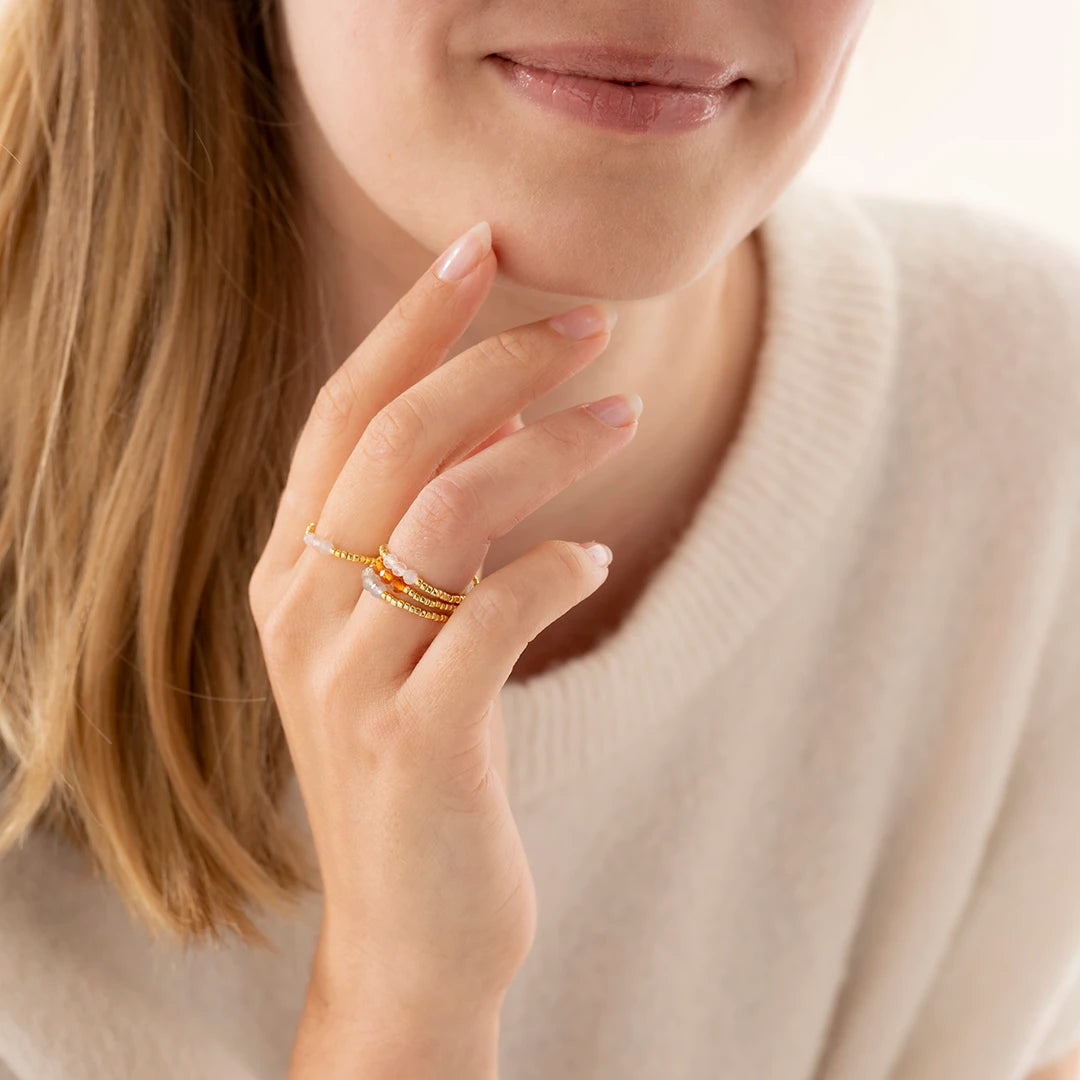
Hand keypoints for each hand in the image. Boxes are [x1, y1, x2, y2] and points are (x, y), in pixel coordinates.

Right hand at [247, 220, 639, 1017]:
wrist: (410, 929)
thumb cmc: (424, 759)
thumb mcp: (411, 629)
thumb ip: (431, 529)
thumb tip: (504, 415)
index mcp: (290, 570)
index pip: (343, 410)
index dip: (413, 322)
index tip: (480, 245)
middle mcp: (300, 609)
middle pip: (396, 437)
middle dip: (498, 359)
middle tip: (592, 323)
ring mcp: (349, 676)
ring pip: (447, 508)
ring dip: (546, 447)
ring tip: (625, 416)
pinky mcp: (414, 739)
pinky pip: (494, 612)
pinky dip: (557, 566)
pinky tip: (599, 555)